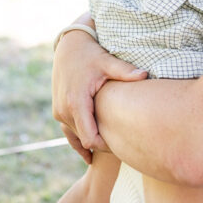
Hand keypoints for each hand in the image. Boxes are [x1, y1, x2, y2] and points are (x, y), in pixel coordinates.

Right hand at [52, 26, 147, 155]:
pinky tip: (90, 156)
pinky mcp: (58, 110)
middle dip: (102, 144)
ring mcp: (58, 111)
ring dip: (92, 141)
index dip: (106, 146)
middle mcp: (63, 110)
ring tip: (112, 148)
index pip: (90, 138)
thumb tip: (144, 75)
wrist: (69, 46)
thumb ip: (125, 71)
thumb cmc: (90, 54)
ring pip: (77, 137)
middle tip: (124, 147)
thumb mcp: (107, 61)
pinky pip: (68, 132)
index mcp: (75, 102)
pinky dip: (79, 141)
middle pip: (84, 139)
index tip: (123, 144)